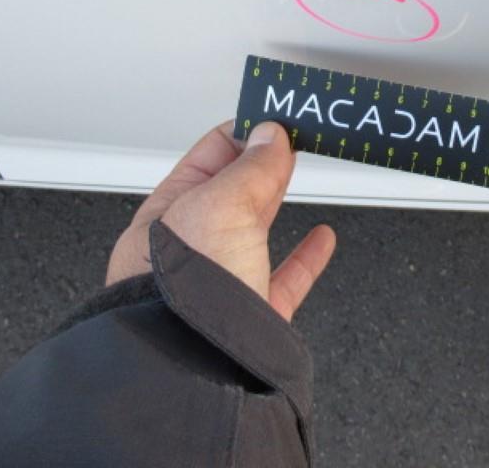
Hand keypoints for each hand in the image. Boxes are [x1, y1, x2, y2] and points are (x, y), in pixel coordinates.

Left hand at [106, 120, 335, 321]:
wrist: (193, 369)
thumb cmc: (182, 289)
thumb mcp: (220, 205)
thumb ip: (252, 168)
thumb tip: (272, 136)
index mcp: (167, 215)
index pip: (206, 159)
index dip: (243, 133)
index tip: (275, 118)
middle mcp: (190, 249)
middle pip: (231, 193)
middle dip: (261, 162)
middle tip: (293, 137)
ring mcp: (221, 282)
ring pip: (255, 232)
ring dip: (279, 201)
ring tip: (298, 173)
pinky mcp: (253, 315)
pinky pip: (284, 279)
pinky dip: (307, 256)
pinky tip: (321, 239)